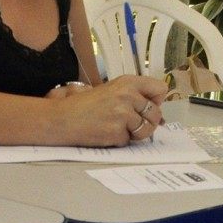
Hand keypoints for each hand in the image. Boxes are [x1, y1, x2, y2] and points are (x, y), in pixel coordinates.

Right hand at [50, 74, 167, 145]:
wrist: (62, 119)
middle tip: (131, 122)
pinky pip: (129, 140)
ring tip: (118, 127)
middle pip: (156, 113)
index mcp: (128, 82)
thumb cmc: (86, 105)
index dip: (156, 100)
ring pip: (146, 129)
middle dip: (148, 121)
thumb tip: (158, 111)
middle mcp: (128, 95)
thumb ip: (134, 95)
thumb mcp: (112, 90)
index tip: (148, 105)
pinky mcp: (117, 132)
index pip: (160, 89)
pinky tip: (106, 132)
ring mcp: (123, 114)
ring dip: (135, 133)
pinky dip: (120, 140)